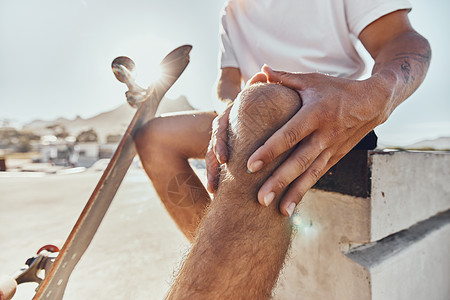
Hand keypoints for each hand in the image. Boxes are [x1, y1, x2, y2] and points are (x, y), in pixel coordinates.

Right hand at [206, 72, 268, 192]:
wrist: (254, 107)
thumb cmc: (260, 100)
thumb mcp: (258, 94)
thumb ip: (258, 86)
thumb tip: (262, 72)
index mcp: (230, 116)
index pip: (220, 128)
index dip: (220, 143)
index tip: (223, 159)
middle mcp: (224, 128)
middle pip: (212, 147)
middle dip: (212, 166)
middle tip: (214, 185)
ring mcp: (225, 140)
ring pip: (212, 159)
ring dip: (212, 176)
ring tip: (213, 193)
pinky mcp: (230, 152)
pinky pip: (220, 166)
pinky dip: (219, 179)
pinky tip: (218, 194)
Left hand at [248, 66, 389, 215]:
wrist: (374, 102)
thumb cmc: (336, 89)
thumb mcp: (311, 80)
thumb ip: (284, 78)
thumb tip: (260, 71)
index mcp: (315, 113)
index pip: (289, 134)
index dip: (270, 150)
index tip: (250, 165)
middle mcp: (324, 135)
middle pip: (299, 161)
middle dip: (280, 181)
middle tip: (260, 199)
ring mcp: (331, 149)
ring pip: (310, 175)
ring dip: (293, 194)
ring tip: (277, 212)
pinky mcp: (335, 158)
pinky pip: (317, 177)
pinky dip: (304, 192)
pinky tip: (290, 207)